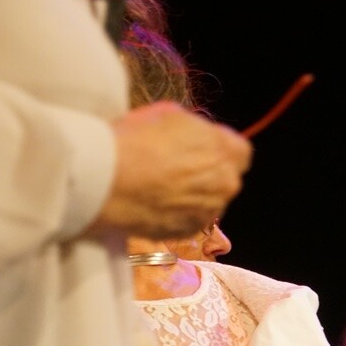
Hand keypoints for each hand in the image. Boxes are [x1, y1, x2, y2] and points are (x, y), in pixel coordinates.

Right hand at [89, 101, 250, 238]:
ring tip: (160, 185)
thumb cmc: (136, 140)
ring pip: (209, 201)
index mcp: (226, 151)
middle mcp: (227, 184)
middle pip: (226, 178)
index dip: (219, 149)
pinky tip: (155, 202)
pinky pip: (191, 219)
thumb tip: (198, 135)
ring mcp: (209, 211)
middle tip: (175, 166)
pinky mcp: (189, 231)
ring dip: (193, 194)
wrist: (106, 180)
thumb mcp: (170, 114)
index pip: (239, 151)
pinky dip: (178, 212)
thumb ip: (196, 129)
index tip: (200, 147)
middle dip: (207, 173)